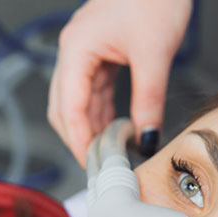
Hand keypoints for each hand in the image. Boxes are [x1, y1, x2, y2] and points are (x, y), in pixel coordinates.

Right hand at [47, 0, 191, 166]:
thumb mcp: (154, 54)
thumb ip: (149, 101)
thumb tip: (146, 138)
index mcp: (77, 49)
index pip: (69, 108)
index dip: (79, 142)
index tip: (93, 166)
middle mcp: (74, 51)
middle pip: (63, 108)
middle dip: (79, 139)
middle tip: (100, 166)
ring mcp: (85, 51)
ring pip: (77, 101)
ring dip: (91, 128)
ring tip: (110, 153)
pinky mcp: (100, 52)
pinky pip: (93, 91)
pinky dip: (101, 113)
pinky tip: (115, 130)